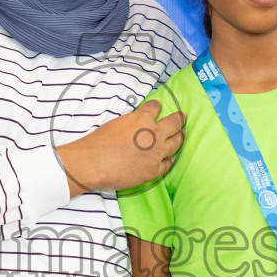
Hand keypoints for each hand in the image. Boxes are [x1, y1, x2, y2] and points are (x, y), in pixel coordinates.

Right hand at [58, 99, 184, 196]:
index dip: (156, 106)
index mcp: (142, 119)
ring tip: (182, 135)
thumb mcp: (117, 122)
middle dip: (179, 118)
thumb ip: (131, 122)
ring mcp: (157, 153)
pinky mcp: (154, 170)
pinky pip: (168, 164)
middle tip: (183, 117)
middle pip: (174, 123)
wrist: (94, 163)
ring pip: (176, 143)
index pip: (155, 108)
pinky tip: (171, 159)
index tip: (159, 106)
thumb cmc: (99, 142)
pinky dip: (170, 160)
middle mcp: (154, 134)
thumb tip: (135, 125)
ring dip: (180, 137)